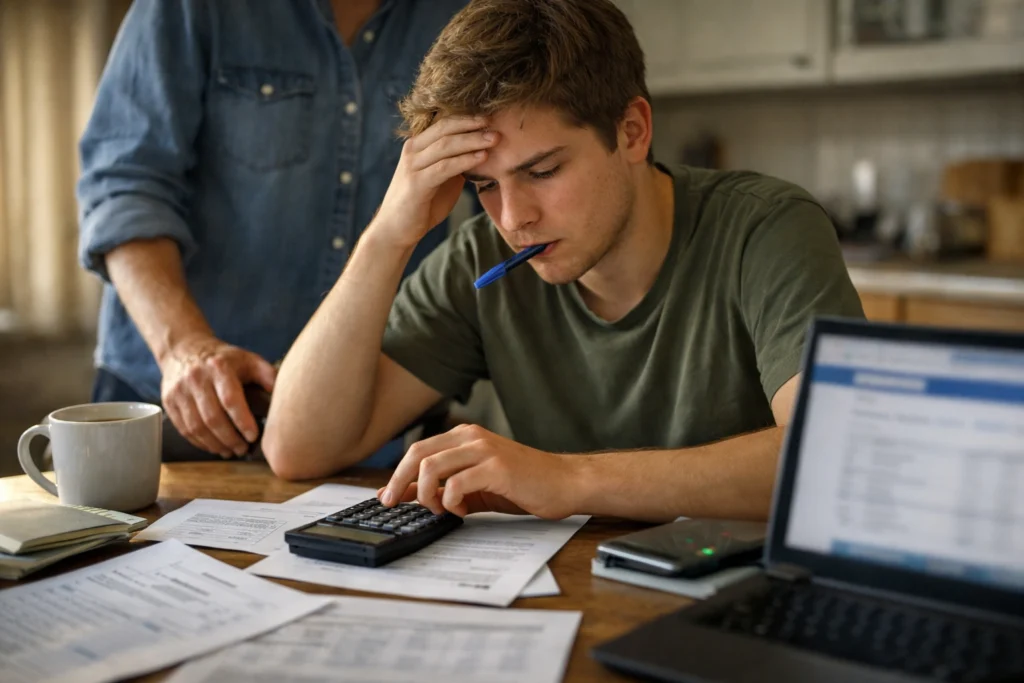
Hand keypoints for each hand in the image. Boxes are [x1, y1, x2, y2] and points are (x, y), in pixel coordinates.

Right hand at [159, 334, 275, 457]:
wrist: (184, 349)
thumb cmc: (224, 359)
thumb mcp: (248, 359)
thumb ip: (268, 376)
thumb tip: (287, 398)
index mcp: (219, 367)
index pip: (231, 399)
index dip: (243, 421)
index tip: (254, 436)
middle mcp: (196, 379)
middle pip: (213, 418)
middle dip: (230, 438)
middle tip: (244, 449)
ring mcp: (179, 391)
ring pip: (197, 427)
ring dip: (216, 444)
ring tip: (231, 451)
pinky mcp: (169, 402)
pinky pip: (184, 429)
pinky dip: (201, 442)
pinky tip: (215, 447)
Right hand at [372, 116, 497, 249]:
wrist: (396, 230)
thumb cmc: (421, 204)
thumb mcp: (441, 179)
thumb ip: (455, 164)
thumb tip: (482, 153)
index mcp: (418, 145)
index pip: (444, 123)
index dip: (467, 118)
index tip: (490, 117)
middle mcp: (412, 150)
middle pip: (445, 128)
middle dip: (472, 125)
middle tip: (496, 124)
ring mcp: (413, 166)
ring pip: (446, 145)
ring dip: (472, 140)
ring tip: (494, 139)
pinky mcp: (417, 183)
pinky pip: (444, 167)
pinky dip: (465, 160)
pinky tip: (482, 157)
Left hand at [378, 424, 577, 518]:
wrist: (563, 483)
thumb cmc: (522, 484)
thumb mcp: (475, 485)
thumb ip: (443, 487)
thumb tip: (407, 495)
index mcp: (464, 437)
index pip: (418, 450)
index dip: (397, 474)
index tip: (386, 497)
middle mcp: (471, 437)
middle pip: (417, 454)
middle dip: (399, 482)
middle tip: (393, 504)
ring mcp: (484, 450)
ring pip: (432, 466)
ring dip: (427, 494)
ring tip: (441, 509)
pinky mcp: (496, 467)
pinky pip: (456, 483)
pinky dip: (450, 501)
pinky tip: (462, 510)